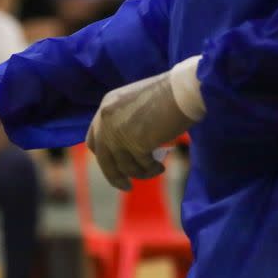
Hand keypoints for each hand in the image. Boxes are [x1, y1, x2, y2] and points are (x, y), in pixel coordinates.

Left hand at [86, 57, 203, 189]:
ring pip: (124, 166)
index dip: (104, 156)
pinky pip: (141, 166)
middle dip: (115, 176)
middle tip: (127, 186)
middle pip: (103, 159)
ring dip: (140, 173)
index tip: (115, 166)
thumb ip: (124, 123)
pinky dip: (151, 170)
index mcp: (106, 107)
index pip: (94, 139)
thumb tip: (127, 151)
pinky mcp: (135, 144)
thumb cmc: (168, 95)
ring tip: (156, 170)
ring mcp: (118, 133)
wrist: (183, 90)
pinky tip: (161, 167)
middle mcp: (106, 120)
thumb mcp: (135, 104)